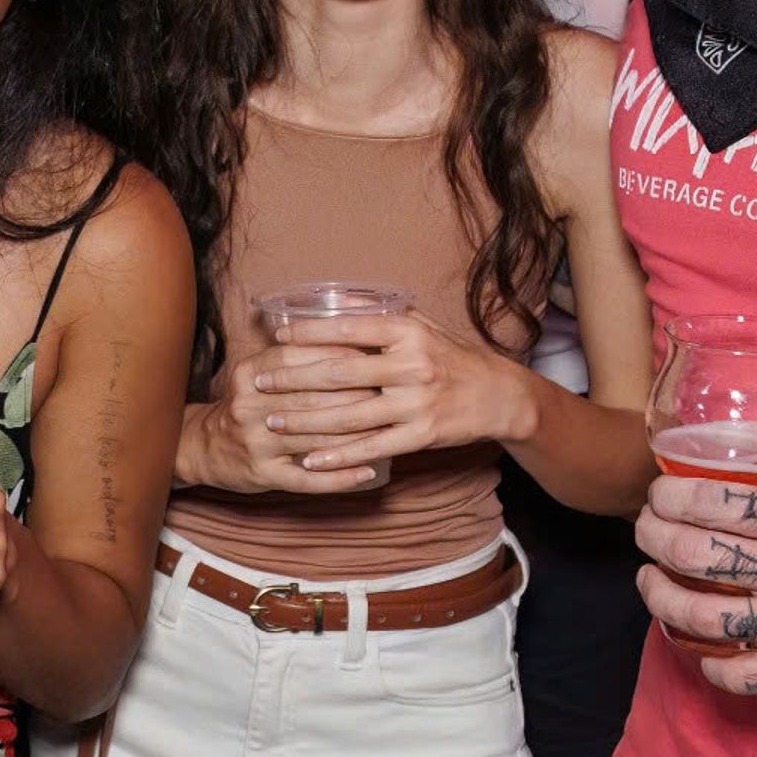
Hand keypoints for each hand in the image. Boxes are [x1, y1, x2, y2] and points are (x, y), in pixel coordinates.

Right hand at [179, 352, 386, 495]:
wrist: (206, 446)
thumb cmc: (249, 403)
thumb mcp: (260, 372)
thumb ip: (295, 354)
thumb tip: (352, 335)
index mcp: (250, 373)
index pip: (299, 358)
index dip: (340, 355)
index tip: (375, 354)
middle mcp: (249, 405)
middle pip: (311, 397)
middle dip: (356, 394)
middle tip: (391, 392)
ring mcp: (255, 442)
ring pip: (314, 437)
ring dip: (356, 436)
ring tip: (389, 430)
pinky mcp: (262, 474)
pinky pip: (308, 479)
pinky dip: (340, 477)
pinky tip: (368, 472)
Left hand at [248, 313, 533, 475]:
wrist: (498, 395)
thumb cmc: (450, 356)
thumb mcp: (420, 324)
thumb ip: (378, 313)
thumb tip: (330, 298)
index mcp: (407, 332)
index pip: (348, 328)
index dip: (309, 333)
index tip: (276, 338)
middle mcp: (412, 364)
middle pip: (340, 372)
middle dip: (293, 379)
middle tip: (259, 383)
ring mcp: (417, 402)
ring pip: (349, 415)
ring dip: (305, 420)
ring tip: (272, 422)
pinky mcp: (421, 435)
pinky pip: (371, 447)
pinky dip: (337, 456)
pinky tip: (309, 459)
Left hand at [633, 468, 756, 696]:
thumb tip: (749, 468)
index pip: (715, 503)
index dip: (671, 497)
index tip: (656, 495)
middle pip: (697, 556)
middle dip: (654, 539)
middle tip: (644, 532)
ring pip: (705, 617)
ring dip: (663, 599)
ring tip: (650, 583)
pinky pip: (743, 676)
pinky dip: (710, 664)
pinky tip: (696, 648)